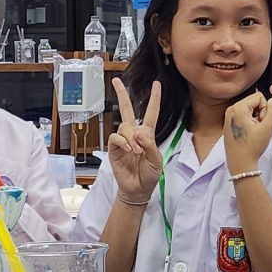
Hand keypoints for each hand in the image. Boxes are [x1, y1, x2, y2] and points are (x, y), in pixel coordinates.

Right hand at [105, 80, 164, 208]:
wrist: (138, 190)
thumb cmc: (149, 175)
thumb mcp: (156, 159)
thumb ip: (150, 144)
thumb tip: (138, 132)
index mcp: (147, 134)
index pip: (151, 112)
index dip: (154, 98)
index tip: (156, 84)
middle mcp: (134, 134)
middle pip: (127, 109)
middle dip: (121, 95)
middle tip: (116, 81)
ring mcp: (123, 141)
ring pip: (124, 126)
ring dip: (132, 138)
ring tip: (137, 151)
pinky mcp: (114, 149)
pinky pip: (116, 137)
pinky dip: (123, 142)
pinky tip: (129, 149)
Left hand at [222, 90, 271, 176]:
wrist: (240, 164)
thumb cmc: (251, 148)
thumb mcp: (268, 127)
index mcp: (238, 108)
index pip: (259, 96)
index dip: (265, 109)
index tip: (262, 122)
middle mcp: (231, 110)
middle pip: (254, 102)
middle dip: (260, 114)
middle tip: (259, 128)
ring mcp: (229, 117)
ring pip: (250, 110)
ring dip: (256, 119)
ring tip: (254, 132)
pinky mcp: (230, 124)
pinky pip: (244, 116)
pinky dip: (250, 123)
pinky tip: (250, 134)